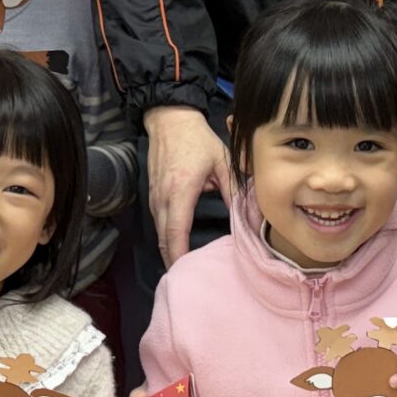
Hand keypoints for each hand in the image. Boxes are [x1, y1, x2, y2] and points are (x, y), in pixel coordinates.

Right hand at [143, 106, 233, 264]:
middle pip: (163, 238)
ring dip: (168, 249)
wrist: (170, 119)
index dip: (179, 255)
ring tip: (183, 266)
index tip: (185, 271)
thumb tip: (244, 213)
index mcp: (180, 191)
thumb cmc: (197, 139)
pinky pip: (158, 220)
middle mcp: (162, 197)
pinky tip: (176, 244)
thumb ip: (233, 189)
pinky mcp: (152, 193)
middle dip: (172, 260)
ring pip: (159, 231)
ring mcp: (154, 196)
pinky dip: (165, 235)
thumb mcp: (222, 161)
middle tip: (186, 278)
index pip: (176, 232)